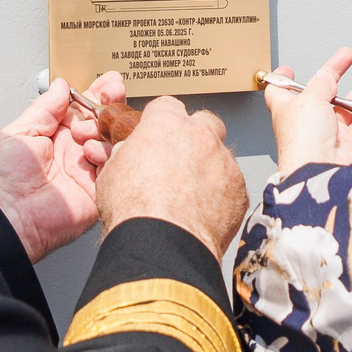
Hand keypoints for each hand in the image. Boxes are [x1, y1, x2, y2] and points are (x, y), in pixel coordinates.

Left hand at [0, 72, 123, 261]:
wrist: (10, 216)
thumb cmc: (5, 180)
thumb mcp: (20, 133)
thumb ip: (44, 109)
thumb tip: (61, 86)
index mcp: (55, 136)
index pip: (83, 109)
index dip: (97, 94)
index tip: (109, 81)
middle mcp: (74, 151)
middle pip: (102, 123)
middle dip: (109, 106)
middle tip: (110, 96)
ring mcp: (87, 170)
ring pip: (111, 141)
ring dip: (103, 129)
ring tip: (85, 133)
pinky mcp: (97, 190)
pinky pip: (114, 167)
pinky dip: (107, 154)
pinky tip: (92, 151)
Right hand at [95, 96, 249, 255]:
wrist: (162, 245)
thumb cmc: (135, 211)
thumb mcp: (112, 172)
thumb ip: (126, 154)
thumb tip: (129, 154)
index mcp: (166, 124)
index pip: (167, 106)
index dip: (161, 121)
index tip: (157, 134)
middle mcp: (200, 136)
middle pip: (204, 122)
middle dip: (195, 136)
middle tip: (180, 158)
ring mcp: (224, 162)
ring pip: (220, 155)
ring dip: (209, 167)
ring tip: (191, 194)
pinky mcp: (239, 190)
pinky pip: (232, 185)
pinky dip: (221, 195)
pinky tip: (204, 211)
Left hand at [265, 49, 351, 176]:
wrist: (320, 170)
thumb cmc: (303, 140)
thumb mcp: (309, 99)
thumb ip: (321, 84)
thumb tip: (326, 75)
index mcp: (288, 108)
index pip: (281, 91)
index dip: (284, 79)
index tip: (289, 69)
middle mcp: (308, 120)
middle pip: (323, 91)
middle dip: (337, 72)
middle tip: (349, 56)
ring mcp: (329, 132)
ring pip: (348, 104)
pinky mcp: (348, 143)